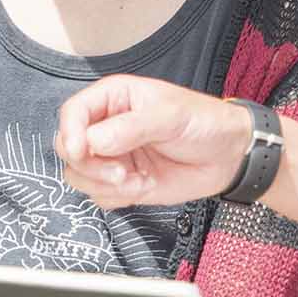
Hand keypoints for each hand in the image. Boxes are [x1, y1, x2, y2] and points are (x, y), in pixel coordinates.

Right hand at [56, 74, 251, 208]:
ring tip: (136, 181)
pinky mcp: (122, 182)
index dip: (71, 133)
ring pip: (79, 176)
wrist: (229, 156)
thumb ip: (131, 128)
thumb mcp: (170, 116)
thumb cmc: (204, 123)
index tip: (83, 151)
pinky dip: (118, 197)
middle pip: (69, 148)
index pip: (73, 113)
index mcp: (113, 99)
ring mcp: (112, 156)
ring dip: (104, 184)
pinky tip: (143, 186)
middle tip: (118, 174)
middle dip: (89, 166)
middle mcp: (106, 126)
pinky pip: (99, 196)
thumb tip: (93, 142)